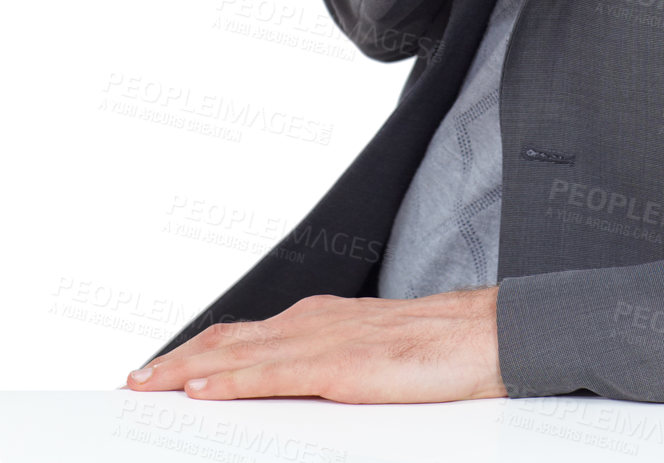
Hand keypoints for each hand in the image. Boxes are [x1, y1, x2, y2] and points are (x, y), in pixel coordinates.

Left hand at [124, 286, 505, 402]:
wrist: (481, 337)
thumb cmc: (433, 352)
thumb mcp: (367, 357)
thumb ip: (326, 366)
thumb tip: (291, 389)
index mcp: (318, 320)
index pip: (242, 336)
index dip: (197, 352)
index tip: (159, 370)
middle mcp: (311, 322)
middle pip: (227, 340)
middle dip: (176, 361)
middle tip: (134, 381)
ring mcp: (321, 341)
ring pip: (236, 354)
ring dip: (185, 370)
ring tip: (146, 385)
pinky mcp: (335, 367)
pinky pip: (269, 376)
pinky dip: (228, 382)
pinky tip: (201, 391)